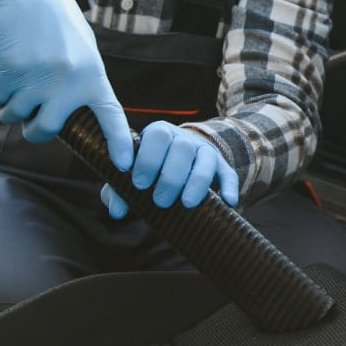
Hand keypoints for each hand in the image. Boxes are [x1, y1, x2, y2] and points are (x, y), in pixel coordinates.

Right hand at [0, 0, 132, 171]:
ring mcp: (41, 77)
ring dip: (8, 109)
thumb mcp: (82, 50)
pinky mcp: (13, 70)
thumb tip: (73, 115)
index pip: (111, 117)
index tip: (125, 166)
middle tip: (31, 122)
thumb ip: (81, 82)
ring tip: (11, 91)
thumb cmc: (56, 21)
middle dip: (33, 130)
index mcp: (93, 75)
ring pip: (15, 115)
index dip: (119, 144)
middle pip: (46, 130)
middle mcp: (70, 80)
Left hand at [100, 121, 238, 218]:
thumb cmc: (149, 171)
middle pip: (183, 147)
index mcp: (158, 134)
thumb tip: (116, 210)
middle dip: (171, 176)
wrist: (178, 160)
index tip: (139, 183)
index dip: (148, 158)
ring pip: (206, 157)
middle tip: (159, 201)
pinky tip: (228, 202)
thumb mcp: (132, 176)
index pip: (157, 135)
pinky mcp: (220, 166)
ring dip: (197, 181)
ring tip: (186, 204)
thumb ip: (119, 190)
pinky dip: (229, 186)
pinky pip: (228, 172)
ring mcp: (203, 151)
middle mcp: (183, 139)